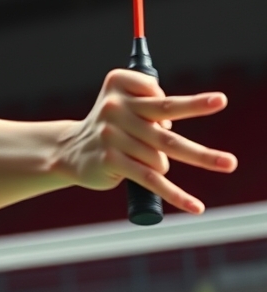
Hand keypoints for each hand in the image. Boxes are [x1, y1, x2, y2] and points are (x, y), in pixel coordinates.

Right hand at [60, 69, 236, 213]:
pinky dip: (176, 195)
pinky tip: (195, 206)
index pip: (158, 90)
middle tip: (221, 100)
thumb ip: (153, 104)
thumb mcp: (124, 102)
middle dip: (197, 105)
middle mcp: (113, 107)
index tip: (161, 116)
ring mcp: (112, 135)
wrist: (69, 152)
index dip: (168, 105)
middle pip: (166, 110)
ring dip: (163, 163)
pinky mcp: (112, 162)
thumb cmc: (109, 127)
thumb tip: (174, 125)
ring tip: (147, 163)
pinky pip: (153, 180)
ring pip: (162, 154)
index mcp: (117, 85)